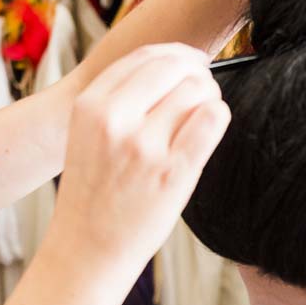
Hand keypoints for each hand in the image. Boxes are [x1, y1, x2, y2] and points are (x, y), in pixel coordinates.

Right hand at [47, 44, 228, 270]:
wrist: (87, 250)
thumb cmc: (95, 192)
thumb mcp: (89, 134)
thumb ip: (120, 98)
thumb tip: (176, 63)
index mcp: (89, 106)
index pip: (145, 55)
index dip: (176, 54)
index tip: (190, 64)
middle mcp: (113, 120)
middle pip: (175, 66)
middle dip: (197, 73)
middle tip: (202, 90)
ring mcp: (143, 147)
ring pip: (198, 90)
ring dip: (209, 96)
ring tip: (201, 116)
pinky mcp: (172, 173)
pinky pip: (212, 119)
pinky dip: (218, 116)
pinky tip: (209, 129)